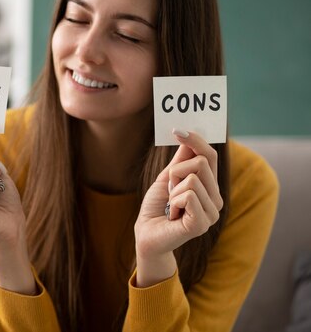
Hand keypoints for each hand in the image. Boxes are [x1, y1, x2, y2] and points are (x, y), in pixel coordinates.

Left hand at [134, 129, 222, 285]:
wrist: (146, 233)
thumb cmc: (157, 207)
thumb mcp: (168, 178)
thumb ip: (181, 160)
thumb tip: (190, 137)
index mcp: (210, 188)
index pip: (210, 156)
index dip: (195, 140)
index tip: (177, 130)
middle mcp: (216, 200)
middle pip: (201, 162)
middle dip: (176, 171)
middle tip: (170, 190)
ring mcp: (212, 213)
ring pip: (192, 178)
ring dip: (173, 189)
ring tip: (171, 205)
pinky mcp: (202, 224)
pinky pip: (188, 195)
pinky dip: (173, 201)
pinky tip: (173, 214)